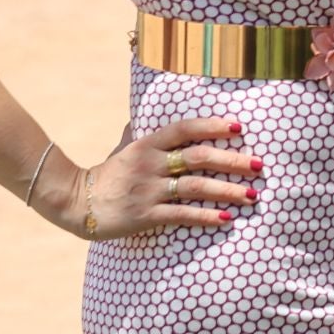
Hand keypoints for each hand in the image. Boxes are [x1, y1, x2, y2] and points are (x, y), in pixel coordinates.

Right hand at [54, 117, 260, 238]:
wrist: (74, 202)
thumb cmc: (107, 174)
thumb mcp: (122, 148)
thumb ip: (138, 133)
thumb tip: (141, 114)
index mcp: (147, 144)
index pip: (184, 129)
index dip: (211, 126)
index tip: (239, 127)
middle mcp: (149, 164)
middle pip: (197, 157)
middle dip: (231, 160)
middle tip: (258, 165)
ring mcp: (147, 189)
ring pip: (195, 186)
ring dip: (227, 190)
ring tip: (251, 195)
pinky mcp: (145, 214)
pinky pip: (181, 214)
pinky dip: (206, 217)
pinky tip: (226, 219)